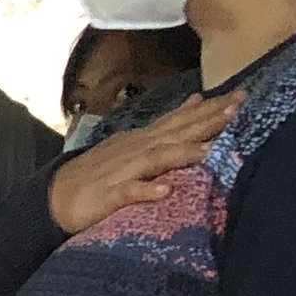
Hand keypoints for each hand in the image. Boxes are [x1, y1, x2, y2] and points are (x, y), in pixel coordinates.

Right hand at [48, 92, 241, 235]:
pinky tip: (166, 191)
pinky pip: (129, 193)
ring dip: (184, 152)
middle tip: (238, 107)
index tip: (242, 97)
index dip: (211, 109)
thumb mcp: (134, 144)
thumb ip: (166, 126)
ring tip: (211, 149)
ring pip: (157, 158)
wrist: (54, 198)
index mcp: (144, 139)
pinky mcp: (108, 197)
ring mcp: (122, 171)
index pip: (182, 120)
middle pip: (177, 132)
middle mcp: (136, 149)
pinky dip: (147, 190)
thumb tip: (196, 101)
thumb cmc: (98, 174)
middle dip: (207, 121)